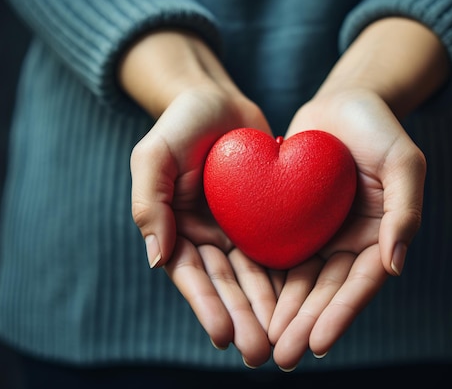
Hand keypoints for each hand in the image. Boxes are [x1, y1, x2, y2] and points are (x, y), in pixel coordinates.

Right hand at [123, 31, 276, 366]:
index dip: (205, 305)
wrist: (219, 99)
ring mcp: (237, 229)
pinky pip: (276, 250)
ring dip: (265, 308)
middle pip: (225, 284)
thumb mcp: (154, 154)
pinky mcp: (265, 217)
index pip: (190, 274)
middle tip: (259, 352)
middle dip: (241, 318)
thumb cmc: (181, 122)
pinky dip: (286, 277)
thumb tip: (155, 259)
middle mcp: (207, 235)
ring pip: (253, 275)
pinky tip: (302, 302)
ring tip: (281, 339)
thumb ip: (149, 203)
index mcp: (175, 228)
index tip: (221, 335)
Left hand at [268, 88, 426, 369]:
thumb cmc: (378, 126)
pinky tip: (246, 303)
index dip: (341, 313)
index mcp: (380, 235)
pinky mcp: (293, 220)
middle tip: (282, 357)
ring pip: (300, 281)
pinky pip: (277, 253)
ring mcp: (321, 233)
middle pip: (326, 290)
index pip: (361, 283)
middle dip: (305, 324)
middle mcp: (350, 241)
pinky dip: (265, 279)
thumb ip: (404, 211)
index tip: (319, 344)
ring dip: (283, 313)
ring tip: (262, 343)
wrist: (343, 101)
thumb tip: (395, 266)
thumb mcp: (404, 161)